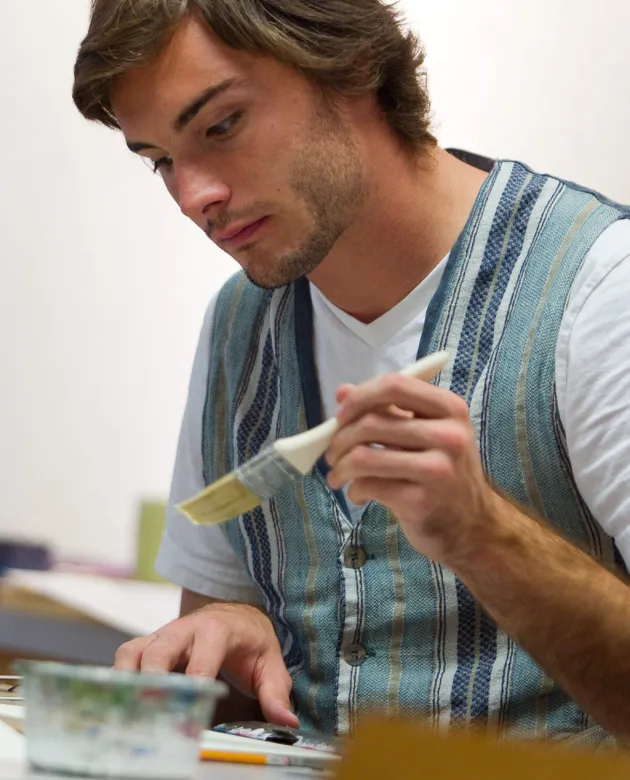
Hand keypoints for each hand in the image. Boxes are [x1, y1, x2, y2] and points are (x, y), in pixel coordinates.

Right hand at [114, 602, 297, 727]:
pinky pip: (126, 656)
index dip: (192, 690)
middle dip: (152, 685)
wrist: (236, 613)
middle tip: (150, 718)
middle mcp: (185, 629)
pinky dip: (119, 677)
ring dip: (128, 681)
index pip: (200, 662)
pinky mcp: (149, 643)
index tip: (188, 721)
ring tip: (128, 713)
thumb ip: (276, 693)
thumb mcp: (270, 663)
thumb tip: (286, 722)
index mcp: (217, 631)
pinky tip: (122, 703)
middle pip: (158, 653)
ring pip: (134, 652)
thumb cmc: (251, 641)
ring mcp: (163, 634)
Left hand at [325, 373, 498, 565]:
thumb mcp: (425, 434)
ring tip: (337, 476)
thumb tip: (342, 392)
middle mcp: (448, 435)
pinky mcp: (421, 501)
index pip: (395, 385)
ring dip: (340, 467)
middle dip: (340, 439)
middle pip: (372, 422)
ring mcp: (437, 469)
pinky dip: (354, 490)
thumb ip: (386, 410)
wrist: (473, 527)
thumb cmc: (443, 475)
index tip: (341, 415)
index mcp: (450, 409)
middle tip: (332, 453)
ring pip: (363, 456)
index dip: (360, 397)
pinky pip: (368, 485)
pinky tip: (358, 494)